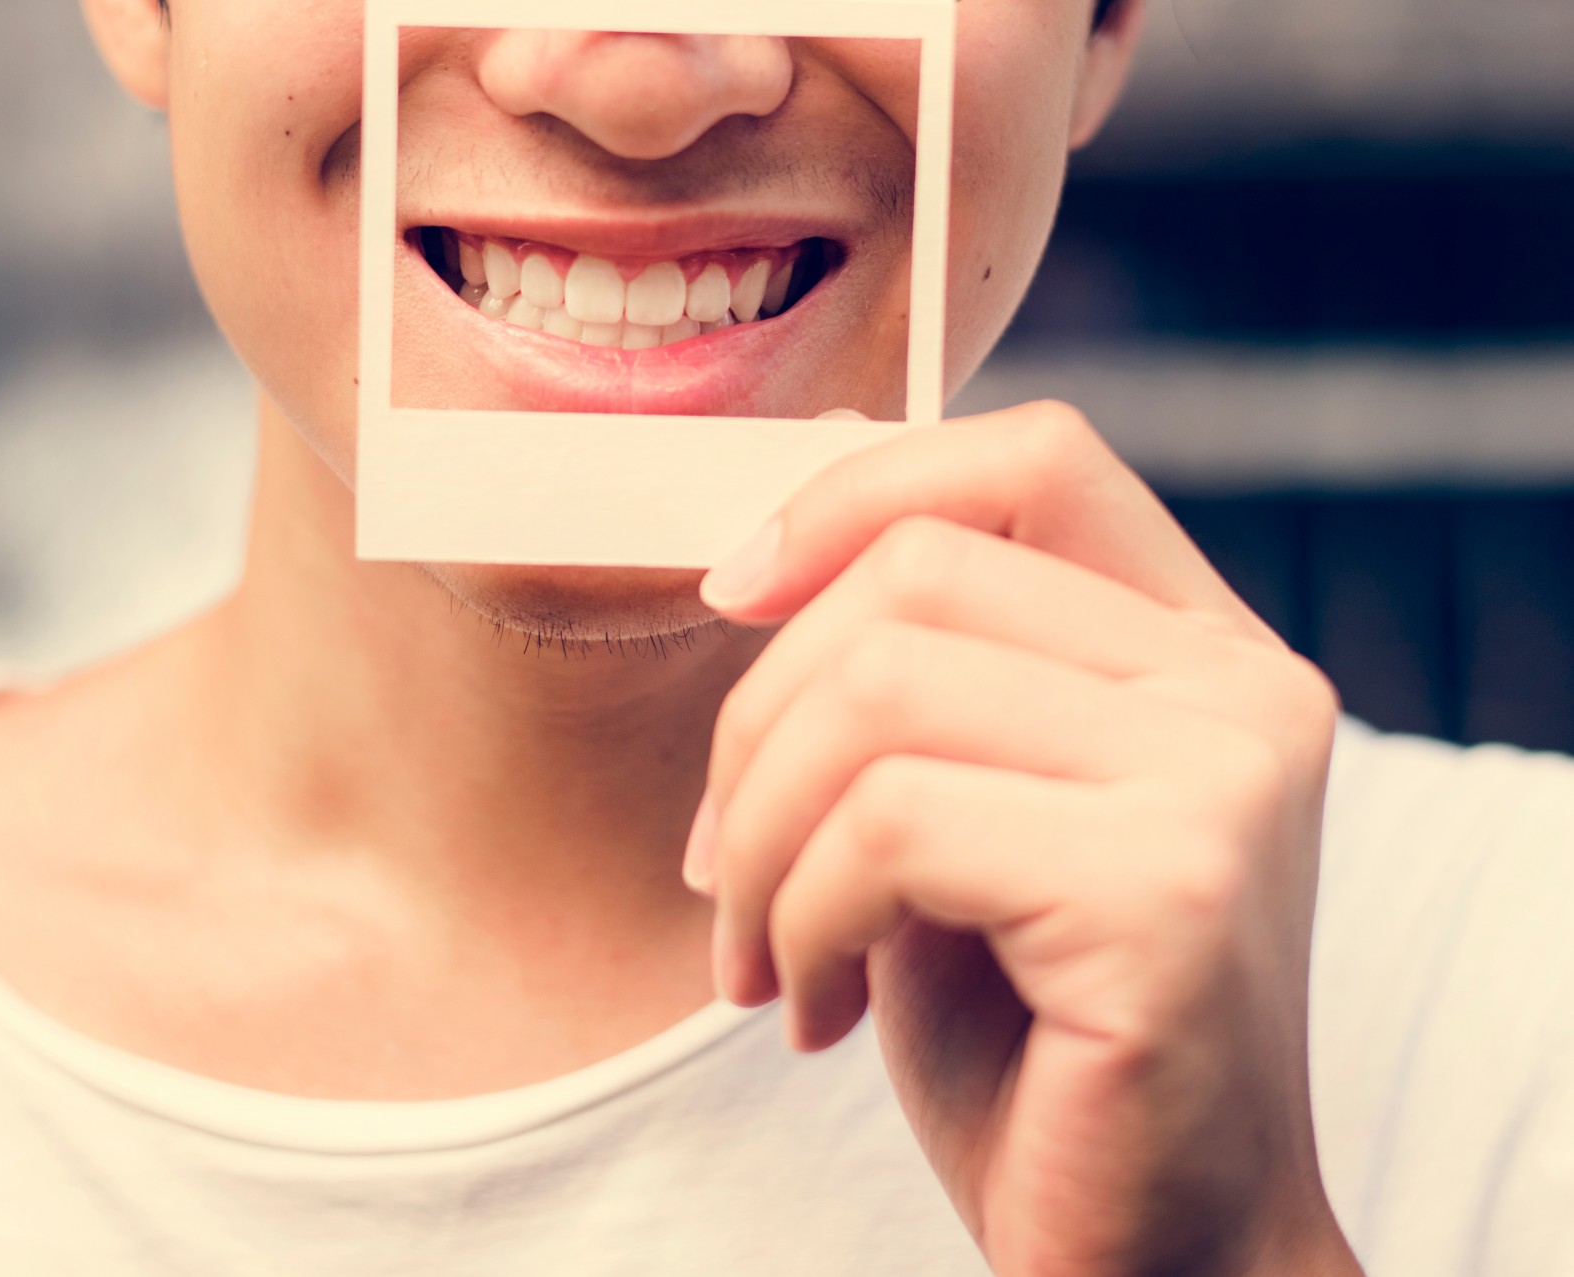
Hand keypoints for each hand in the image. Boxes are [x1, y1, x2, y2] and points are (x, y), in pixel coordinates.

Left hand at [684, 402, 1361, 1275]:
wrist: (1152, 1246)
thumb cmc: (1035, 1042)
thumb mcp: (956, 821)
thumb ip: (913, 678)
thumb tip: (779, 516)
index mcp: (1199, 654)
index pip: (1032, 462)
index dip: (856, 493)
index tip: (731, 590)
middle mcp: (1238, 693)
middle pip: (916, 573)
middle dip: (757, 722)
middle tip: (724, 867)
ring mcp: (1220, 783)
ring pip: (879, 690)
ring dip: (765, 843)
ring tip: (769, 958)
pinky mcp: (1168, 892)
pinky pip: (890, 825)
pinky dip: (804, 920)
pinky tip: (823, 1012)